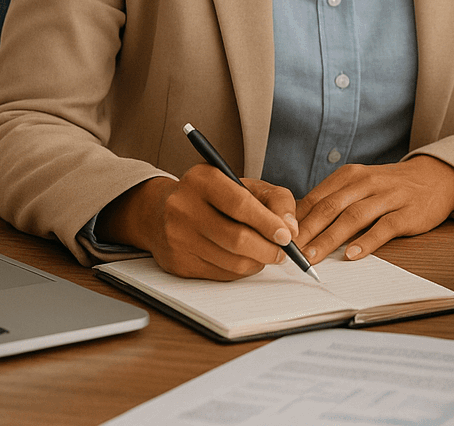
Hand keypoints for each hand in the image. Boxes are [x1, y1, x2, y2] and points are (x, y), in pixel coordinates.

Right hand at [100, 165, 298, 279]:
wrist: (162, 211)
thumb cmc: (214, 196)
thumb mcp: (245, 185)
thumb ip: (275, 200)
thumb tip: (291, 229)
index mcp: (202, 180)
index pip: (240, 205)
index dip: (268, 223)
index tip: (287, 236)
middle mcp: (184, 207)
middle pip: (236, 238)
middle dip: (268, 250)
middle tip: (283, 253)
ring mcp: (177, 237)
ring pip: (231, 261)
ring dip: (257, 262)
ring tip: (265, 255)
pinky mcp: (177, 262)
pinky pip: (220, 274)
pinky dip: (240, 271)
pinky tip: (244, 259)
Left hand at [292, 155, 453, 261]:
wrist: (435, 178)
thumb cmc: (390, 186)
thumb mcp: (360, 185)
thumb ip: (334, 201)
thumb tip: (298, 225)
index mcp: (351, 175)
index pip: (317, 198)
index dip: (297, 220)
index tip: (280, 239)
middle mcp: (367, 182)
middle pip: (331, 207)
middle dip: (308, 231)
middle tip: (290, 252)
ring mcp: (389, 196)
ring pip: (354, 217)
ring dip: (330, 238)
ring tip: (313, 257)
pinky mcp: (408, 212)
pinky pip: (384, 227)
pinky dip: (366, 241)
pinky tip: (352, 255)